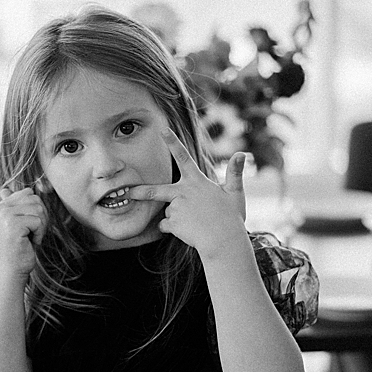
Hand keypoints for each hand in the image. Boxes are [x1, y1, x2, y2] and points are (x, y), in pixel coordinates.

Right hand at [0, 187, 45, 279]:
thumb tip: (18, 188)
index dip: (36, 209)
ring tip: (30, 237)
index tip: (28, 224)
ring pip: (38, 209)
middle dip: (40, 217)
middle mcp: (1, 208)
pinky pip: (38, 221)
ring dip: (41, 226)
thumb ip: (18, 204)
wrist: (12, 268)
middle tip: (31, 232)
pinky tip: (30, 242)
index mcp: (1, 205)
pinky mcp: (13, 225)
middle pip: (35, 199)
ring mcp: (5, 216)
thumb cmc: (19, 246)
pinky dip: (39, 234)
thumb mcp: (18, 222)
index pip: (29, 193)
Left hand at [127, 129, 246, 259]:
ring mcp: (176, 208)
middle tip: (128, 192)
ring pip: (169, 211)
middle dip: (140, 191)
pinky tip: (188, 230)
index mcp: (197, 182)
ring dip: (177, 216)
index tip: (162, 130)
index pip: (183, 157)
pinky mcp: (172, 223)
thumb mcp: (235, 194)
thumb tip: (242, 154)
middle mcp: (183, 192)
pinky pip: (166, 225)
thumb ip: (235, 174)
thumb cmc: (231, 217)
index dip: (173, 142)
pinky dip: (173, 228)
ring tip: (196, 222)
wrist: (224, 241)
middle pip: (156, 190)